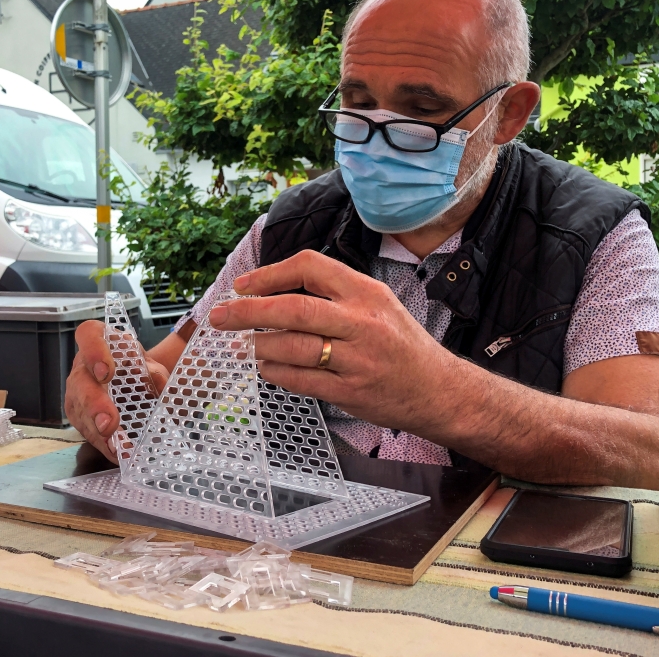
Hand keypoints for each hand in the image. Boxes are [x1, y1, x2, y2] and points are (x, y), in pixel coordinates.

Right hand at [65, 319, 169, 460]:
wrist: (133, 379)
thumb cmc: (137, 366)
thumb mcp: (151, 364)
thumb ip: (155, 370)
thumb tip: (155, 379)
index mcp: (99, 340)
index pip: (88, 335)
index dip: (94, 353)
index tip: (106, 373)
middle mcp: (82, 366)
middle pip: (81, 383)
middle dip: (95, 405)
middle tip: (108, 424)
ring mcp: (76, 392)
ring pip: (81, 412)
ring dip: (99, 432)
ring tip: (117, 447)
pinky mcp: (79, 415)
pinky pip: (87, 431)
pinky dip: (104, 444)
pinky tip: (117, 453)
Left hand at [207, 250, 450, 434]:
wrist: (438, 390)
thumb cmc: (401, 344)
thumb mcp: (378, 303)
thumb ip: (334, 293)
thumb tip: (274, 289)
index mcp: (366, 292)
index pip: (309, 267)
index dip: (269, 274)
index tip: (244, 286)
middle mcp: (361, 322)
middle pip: (293, 308)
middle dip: (248, 311)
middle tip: (220, 316)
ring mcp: (356, 359)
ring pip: (292, 346)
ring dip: (257, 346)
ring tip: (240, 346)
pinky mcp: (350, 391)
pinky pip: (300, 379)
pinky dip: (275, 372)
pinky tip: (265, 366)